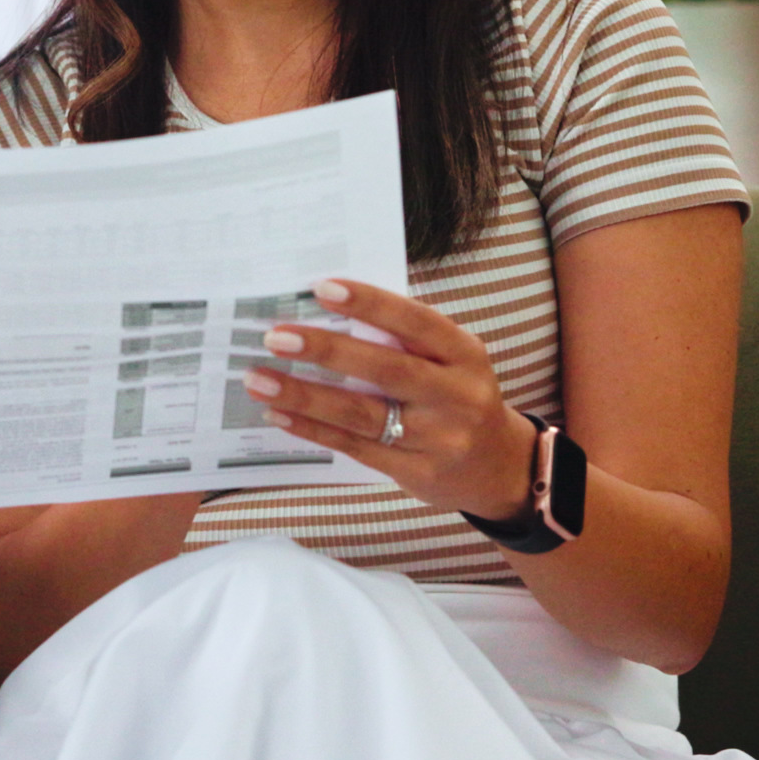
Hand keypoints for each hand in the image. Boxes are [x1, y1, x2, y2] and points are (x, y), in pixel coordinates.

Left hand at [240, 279, 541, 524]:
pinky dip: (313, 429)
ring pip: (362, 414)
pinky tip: (279, 413)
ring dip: (304, 396)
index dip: (370, 303)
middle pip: (386, 369)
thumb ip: (405, 339)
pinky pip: (355, 447)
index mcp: (464, 354)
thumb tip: (327, 312)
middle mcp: (456, 395)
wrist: (498, 467)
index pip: (416, 322)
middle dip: (326, 350)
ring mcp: (437, 438)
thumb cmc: (458, 397)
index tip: (322, 288)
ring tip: (259, 379)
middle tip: (276, 337)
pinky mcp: (416, 472)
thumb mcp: (452, 361)